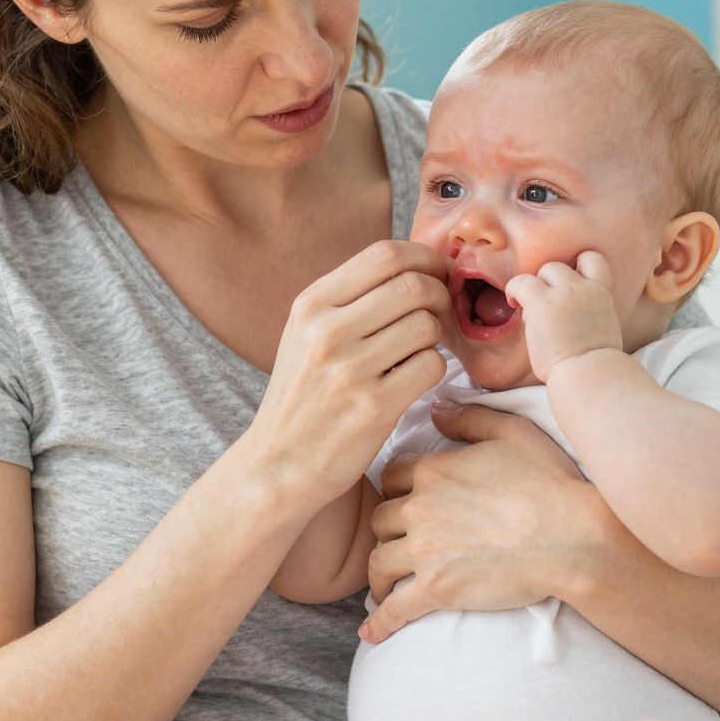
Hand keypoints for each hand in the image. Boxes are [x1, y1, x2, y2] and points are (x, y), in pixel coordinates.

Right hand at [242, 240, 450, 507]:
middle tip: (441, 314)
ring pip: (427, 325)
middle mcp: (327, 331)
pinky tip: (413, 381)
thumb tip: (415, 265)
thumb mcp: (306, 335)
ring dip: (436, 337)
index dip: (424, 258)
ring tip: (418, 352)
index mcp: (311, 305)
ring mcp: (350, 369)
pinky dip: (433, 370)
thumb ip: (351, 299)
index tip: (436, 273)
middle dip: (439, 295)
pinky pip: (431, 366)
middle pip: (413, 286)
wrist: (278, 466)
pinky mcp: (375, 406)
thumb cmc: (303, 397)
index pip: (384, 254)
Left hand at [361, 403, 611, 641]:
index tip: (402, 500)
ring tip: (385, 585)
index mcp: (435, 470)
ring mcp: (425, 551)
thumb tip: (437, 408)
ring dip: (380, 575)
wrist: (572, 538)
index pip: (392, 476)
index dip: (396, 488)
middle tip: (396, 543)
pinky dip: (379, 622)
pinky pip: (394, 609)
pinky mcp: (437, 590)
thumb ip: (470, 418)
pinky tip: (372, 633)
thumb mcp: (514, 433)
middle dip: (386, 532)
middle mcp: (421, 509)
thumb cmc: (551, 483)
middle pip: (380, 521)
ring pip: (379, 563)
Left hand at [505, 251, 623, 382]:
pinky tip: (513, 304)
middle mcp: (584, 288)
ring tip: (527, 306)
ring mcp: (564, 294)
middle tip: (544, 306)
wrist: (590, 374)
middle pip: (560, 267)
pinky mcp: (542, 304)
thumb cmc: (595, 366)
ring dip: (534, 286)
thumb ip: (590, 315)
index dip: (577, 266)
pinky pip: (520, 282)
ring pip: (544, 270)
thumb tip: (570, 319)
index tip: (567, 284)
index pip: (592, 260)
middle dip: (549, 283)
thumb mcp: (604, 331)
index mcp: (602, 295)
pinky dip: (514, 290)